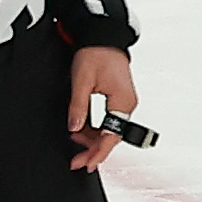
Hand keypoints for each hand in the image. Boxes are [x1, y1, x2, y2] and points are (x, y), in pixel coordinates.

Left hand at [67, 42, 141, 172]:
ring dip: (93, 138)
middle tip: (76, 160)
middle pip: (112, 136)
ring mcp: (124, 102)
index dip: (98, 152)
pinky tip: (82, 130)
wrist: (104, 37)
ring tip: (74, 141)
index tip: (86, 164)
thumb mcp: (82, 81)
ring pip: (110, 130)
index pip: (111, 135)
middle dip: (93, 148)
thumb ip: (78, 107)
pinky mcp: (119, 99)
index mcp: (122, 102)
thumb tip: (73, 128)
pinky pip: (109, 121)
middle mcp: (127, 104)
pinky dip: (96, 128)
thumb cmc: (96, 53)